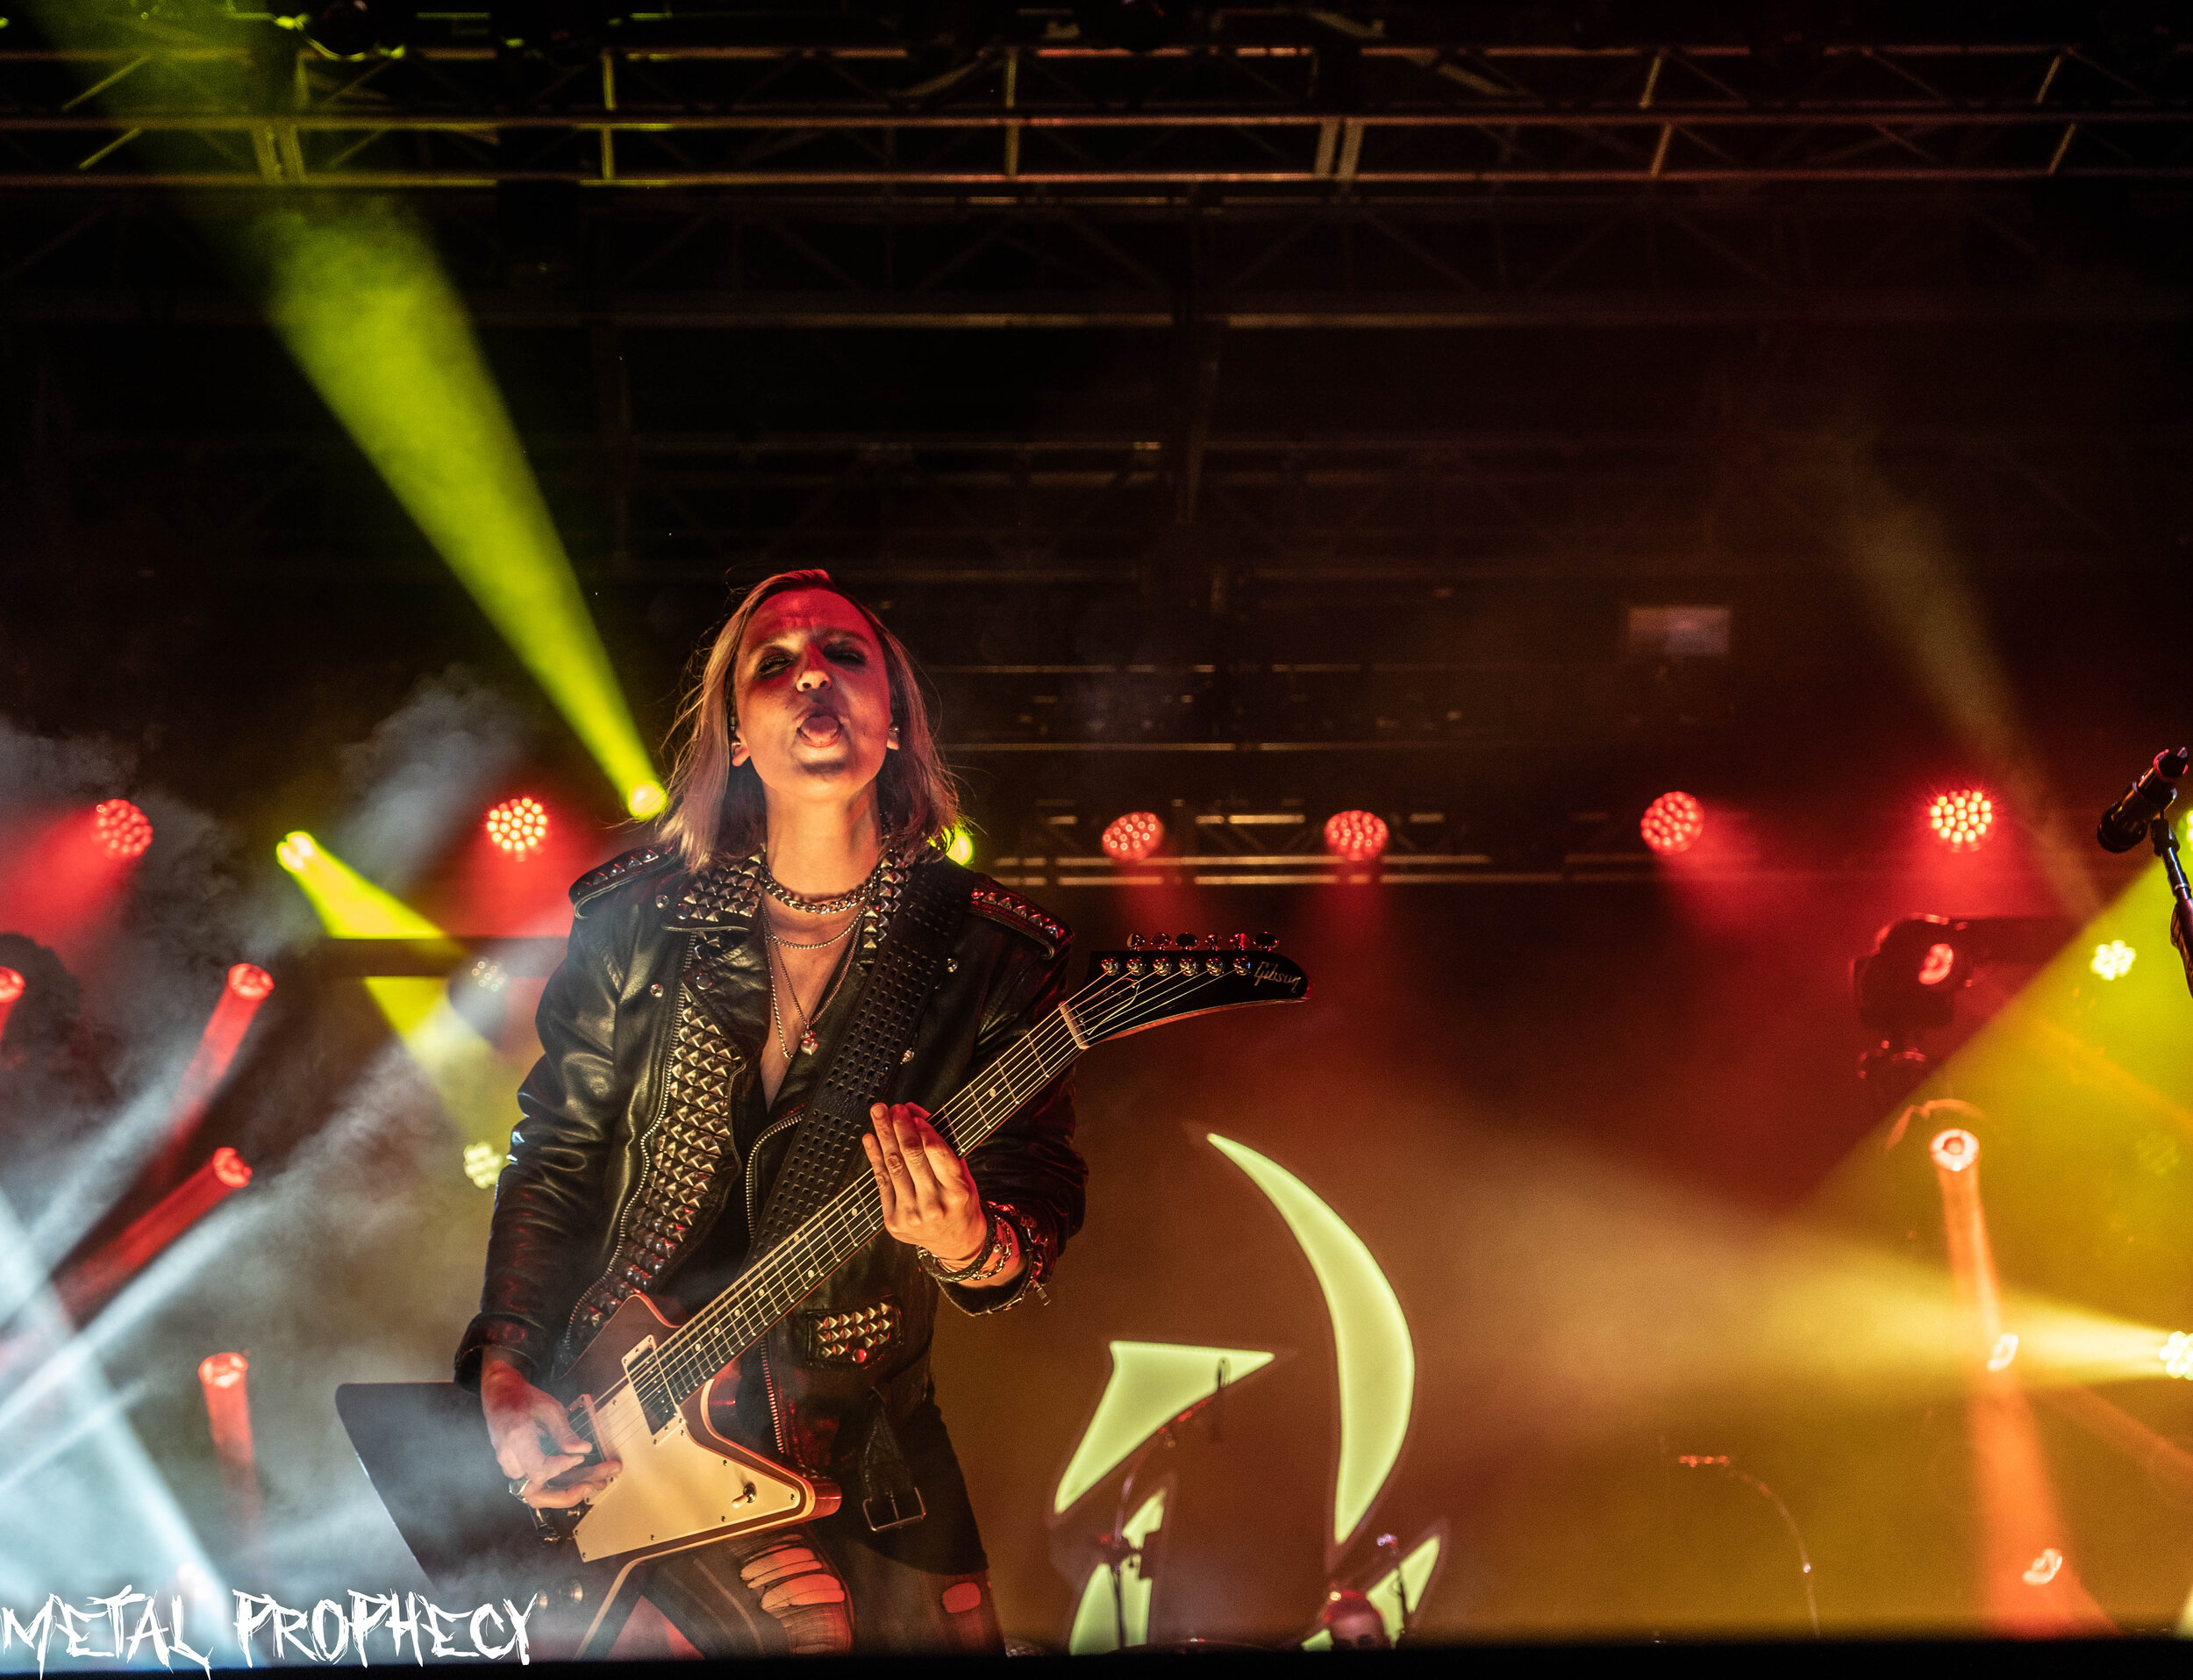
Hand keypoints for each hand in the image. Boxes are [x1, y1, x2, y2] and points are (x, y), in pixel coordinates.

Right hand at [481, 1349, 620, 1508]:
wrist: (500, 1395)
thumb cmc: (525, 1398)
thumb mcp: (550, 1409)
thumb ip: (565, 1433)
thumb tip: (584, 1450)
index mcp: (517, 1437)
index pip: (538, 1469)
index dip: (561, 1468)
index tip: (579, 1458)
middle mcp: (508, 1457)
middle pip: (535, 1492)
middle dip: (567, 1495)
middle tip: (594, 1485)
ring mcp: (508, 1465)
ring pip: (537, 1490)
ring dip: (566, 1491)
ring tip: (596, 1482)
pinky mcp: (513, 1468)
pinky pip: (534, 1483)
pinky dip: (557, 1484)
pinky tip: (579, 1478)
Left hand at [863, 1102, 988, 1267]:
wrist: (955, 1242)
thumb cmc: (960, 1202)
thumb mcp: (962, 1175)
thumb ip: (942, 1146)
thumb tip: (916, 1114)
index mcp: (957, 1192)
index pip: (936, 1153)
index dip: (922, 1130)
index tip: (912, 1113)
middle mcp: (934, 1205)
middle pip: (911, 1156)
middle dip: (899, 1127)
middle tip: (893, 1108)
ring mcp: (911, 1215)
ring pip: (893, 1166)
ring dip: (884, 1135)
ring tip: (879, 1113)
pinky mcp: (893, 1222)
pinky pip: (881, 1182)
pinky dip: (874, 1157)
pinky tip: (870, 1139)